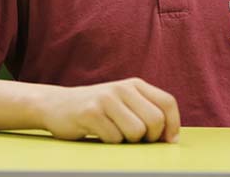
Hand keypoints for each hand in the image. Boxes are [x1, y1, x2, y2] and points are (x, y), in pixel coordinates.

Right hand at [39, 78, 179, 143]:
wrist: (56, 105)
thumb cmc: (97, 110)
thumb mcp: (124, 103)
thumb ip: (146, 112)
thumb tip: (172, 138)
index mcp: (135, 85)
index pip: (168, 103)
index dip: (173, 125)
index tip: (168, 141)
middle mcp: (122, 88)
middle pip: (155, 120)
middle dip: (149, 138)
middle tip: (135, 140)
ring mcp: (106, 99)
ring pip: (136, 132)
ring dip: (128, 142)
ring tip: (115, 134)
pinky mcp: (91, 112)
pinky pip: (114, 138)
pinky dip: (110, 143)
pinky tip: (98, 134)